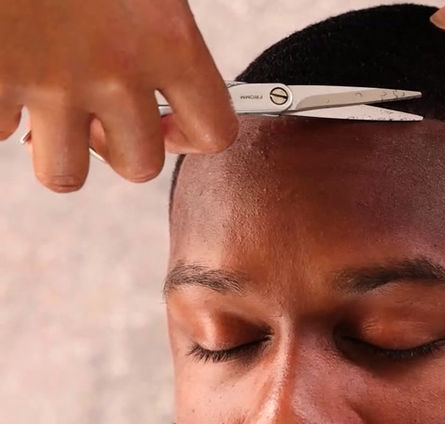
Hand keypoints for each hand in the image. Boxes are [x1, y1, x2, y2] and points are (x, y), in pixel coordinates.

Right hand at [1, 0, 236, 191]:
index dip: (192, 136)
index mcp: (165, 34)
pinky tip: (2, 67)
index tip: (170, 120)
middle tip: (98, 113)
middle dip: (119, 148)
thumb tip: (162, 61)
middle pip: (139, 167)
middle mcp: (114, 71)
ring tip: (47, 110)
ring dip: (60, 150)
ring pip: (65, 176)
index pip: (214, 130)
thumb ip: (158, 17)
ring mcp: (47, 80)